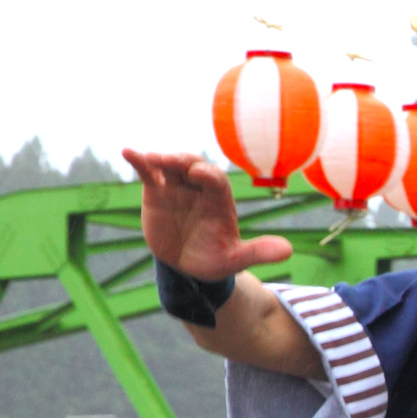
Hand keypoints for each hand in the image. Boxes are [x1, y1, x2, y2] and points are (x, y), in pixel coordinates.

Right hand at [124, 150, 292, 279]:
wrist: (188, 265)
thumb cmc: (215, 259)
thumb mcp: (236, 259)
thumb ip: (258, 252)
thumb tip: (288, 252)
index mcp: (221, 201)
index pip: (217, 182)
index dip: (209, 176)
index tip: (200, 175)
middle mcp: (200, 189)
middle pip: (194, 165)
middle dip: (185, 162)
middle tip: (173, 162)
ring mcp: (178, 187)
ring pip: (171, 165)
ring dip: (161, 159)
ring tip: (150, 159)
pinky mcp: (157, 190)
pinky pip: (148, 172)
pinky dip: (140, 161)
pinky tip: (128, 152)